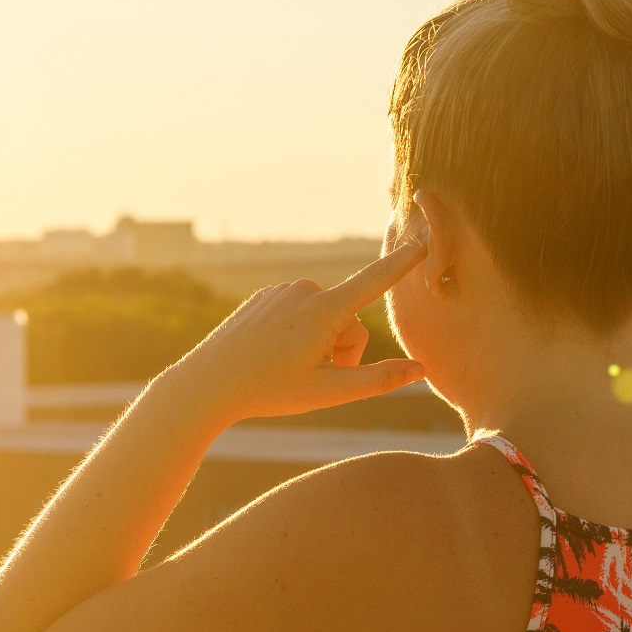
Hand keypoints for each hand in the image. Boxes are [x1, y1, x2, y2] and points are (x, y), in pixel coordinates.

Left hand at [169, 235, 428, 423]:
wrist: (208, 383)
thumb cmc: (270, 391)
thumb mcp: (329, 393)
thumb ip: (379, 380)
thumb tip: (420, 370)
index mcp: (324, 311)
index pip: (375, 280)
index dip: (403, 262)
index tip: (423, 239)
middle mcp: (305, 291)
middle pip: (348, 322)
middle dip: (342, 350)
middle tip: (312, 376)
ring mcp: (282, 290)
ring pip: (324, 318)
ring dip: (319, 343)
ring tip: (286, 366)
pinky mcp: (266, 295)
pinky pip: (298, 314)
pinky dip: (294, 334)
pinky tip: (271, 353)